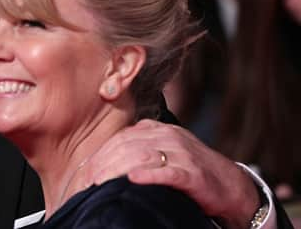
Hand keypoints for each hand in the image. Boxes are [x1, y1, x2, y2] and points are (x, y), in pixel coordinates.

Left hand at [84, 119, 259, 228]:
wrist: (232, 186)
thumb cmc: (191, 172)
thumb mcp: (162, 154)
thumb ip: (136, 153)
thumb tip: (102, 167)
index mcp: (155, 130)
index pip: (119, 139)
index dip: (99, 156)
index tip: (83, 174)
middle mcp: (167, 136)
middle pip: (125, 146)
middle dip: (102, 165)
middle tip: (86, 182)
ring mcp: (181, 153)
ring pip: (141, 156)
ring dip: (117, 170)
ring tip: (100, 183)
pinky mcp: (194, 173)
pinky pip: (168, 171)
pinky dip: (149, 175)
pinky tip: (133, 180)